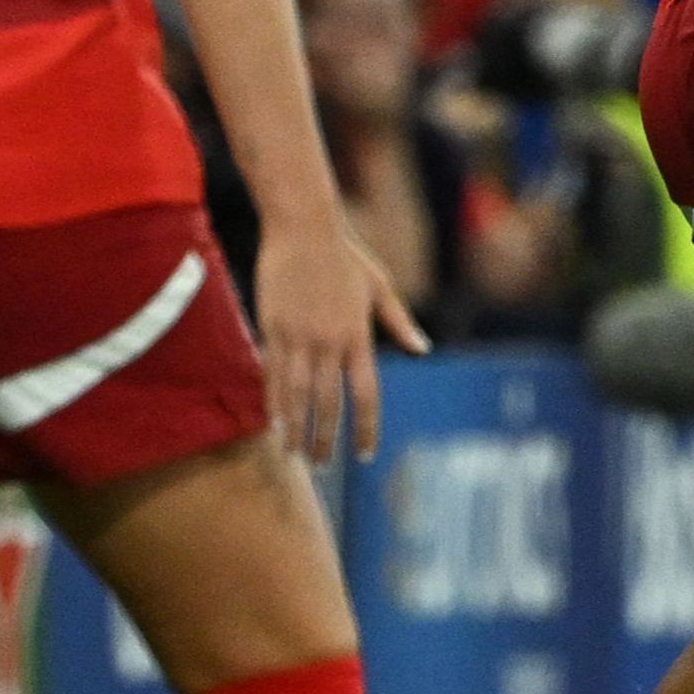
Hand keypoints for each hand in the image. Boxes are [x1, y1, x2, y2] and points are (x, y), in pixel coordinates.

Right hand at [255, 217, 430, 462]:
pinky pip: (271, 374)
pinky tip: (274, 423)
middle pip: (328, 404)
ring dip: (296, 429)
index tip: (365, 455)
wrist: (303, 228)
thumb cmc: (346, 257)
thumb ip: (399, 323)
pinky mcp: (272, 329)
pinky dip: (273, 403)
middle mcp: (329, 343)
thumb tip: (422, 349)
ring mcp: (298, 337)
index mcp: (359, 336)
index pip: (365, 395)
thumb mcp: (380, 288)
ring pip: (296, 396)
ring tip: (295, 454)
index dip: (365, 429)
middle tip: (324, 465)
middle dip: (326, 439)